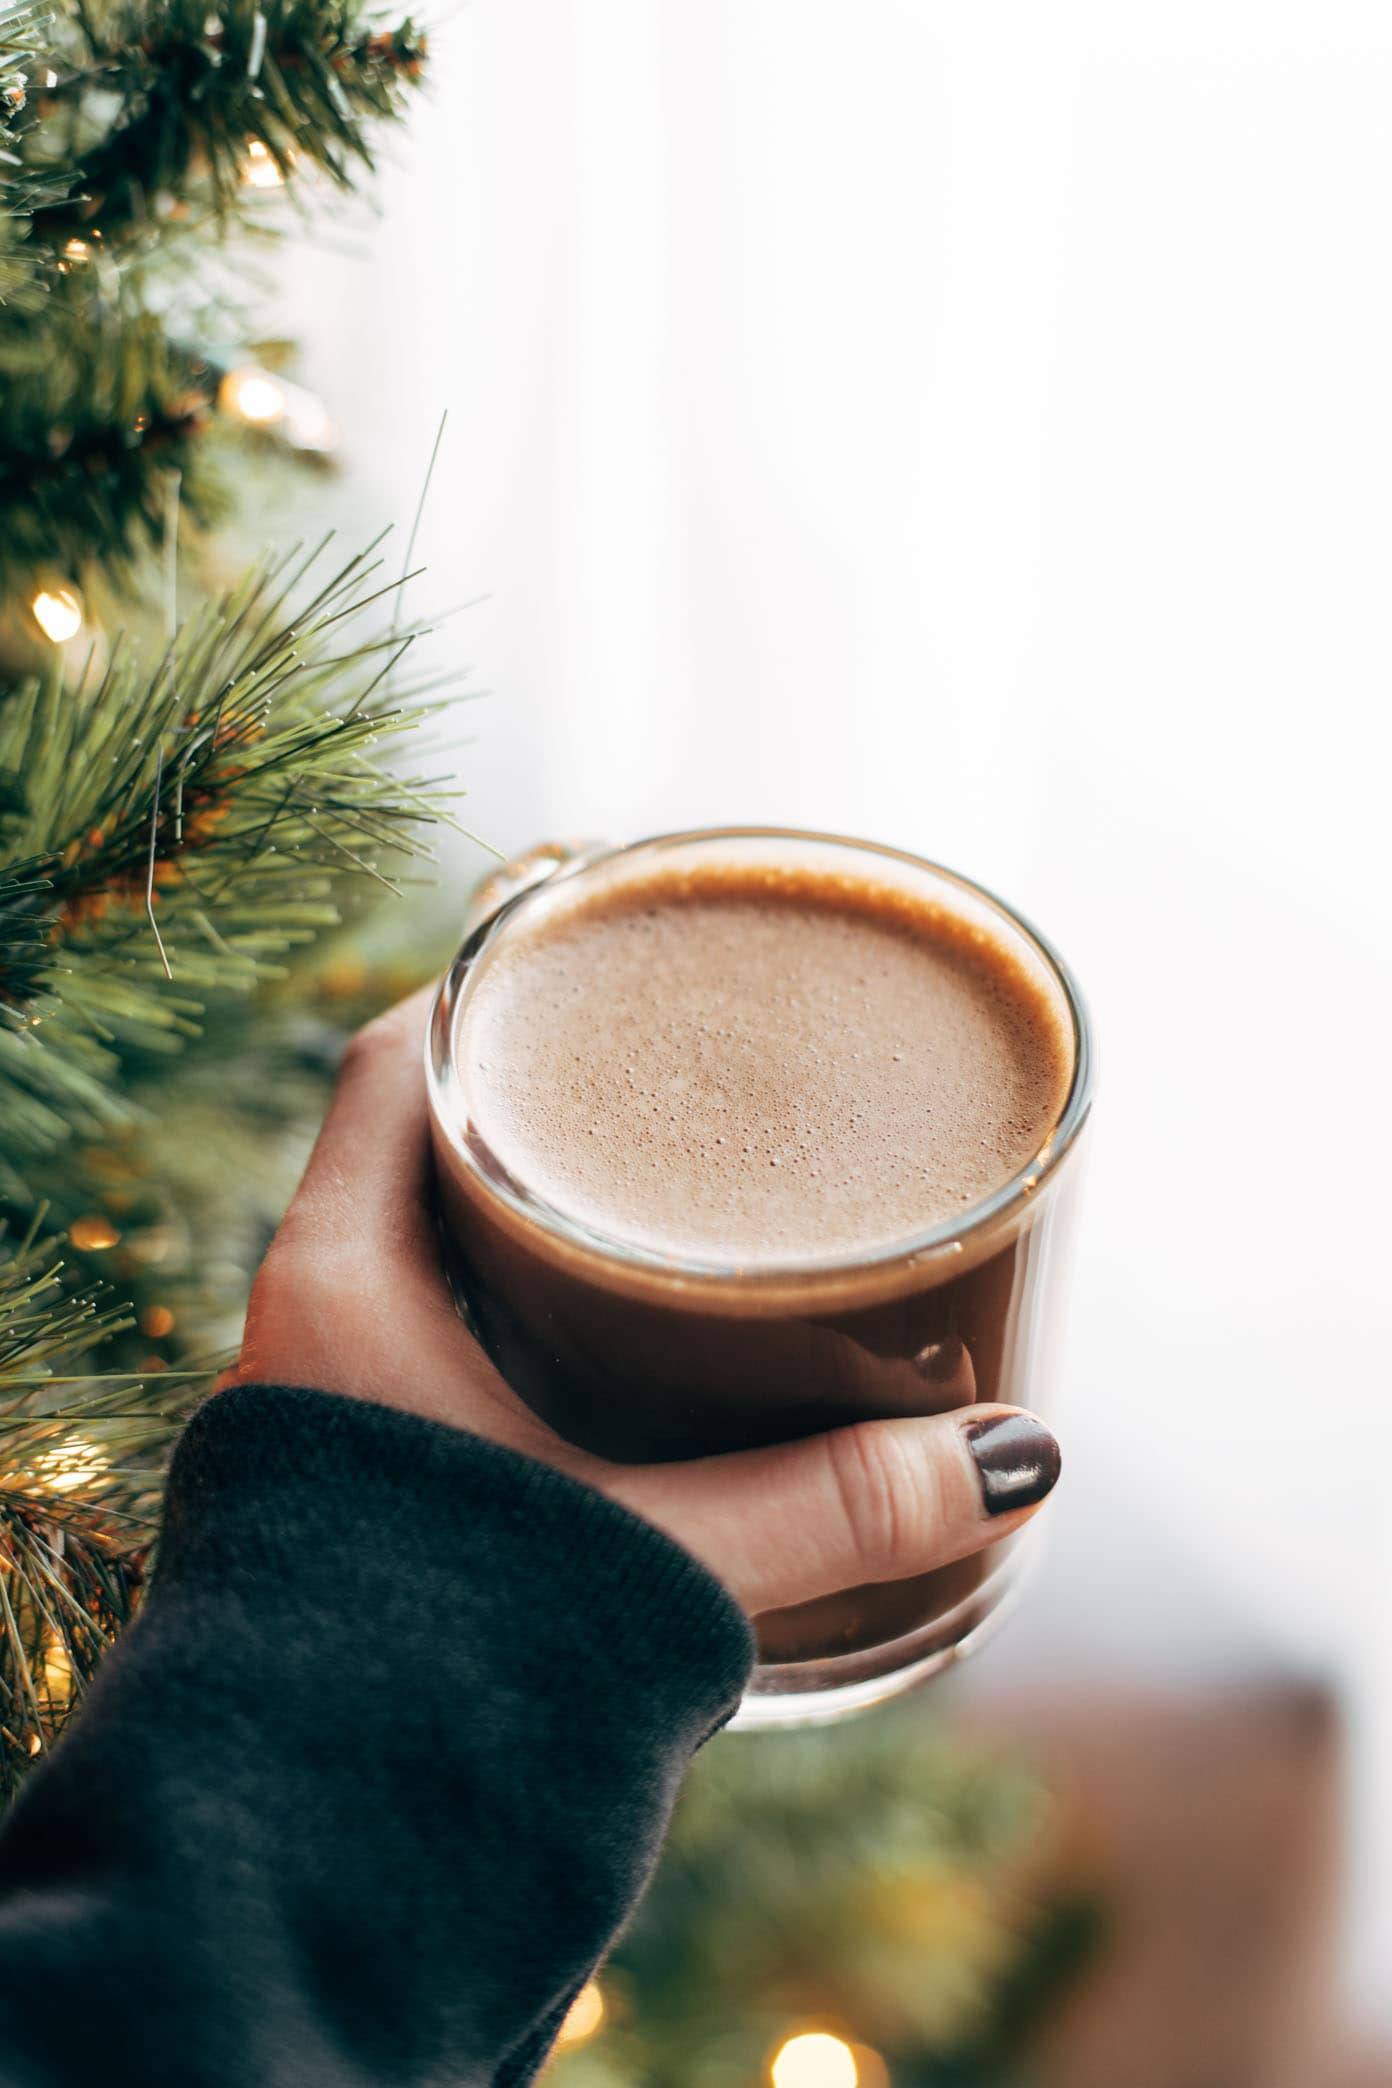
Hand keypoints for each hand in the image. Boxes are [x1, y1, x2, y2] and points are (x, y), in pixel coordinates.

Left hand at [231, 990, 1060, 1617]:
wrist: (325, 1849)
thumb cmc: (446, 1669)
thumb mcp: (655, 1554)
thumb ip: (830, 1503)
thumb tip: (1011, 1457)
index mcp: (339, 1281)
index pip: (391, 1065)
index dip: (487, 997)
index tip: (593, 968)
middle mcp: (308, 1316)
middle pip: (416, 1145)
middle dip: (536, 1109)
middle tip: (664, 1092)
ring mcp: (320, 1395)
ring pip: (423, 1245)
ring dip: (524, 1216)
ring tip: (654, 1199)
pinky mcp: (353, 1473)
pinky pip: (424, 1333)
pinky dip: (508, 1307)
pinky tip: (603, 1341)